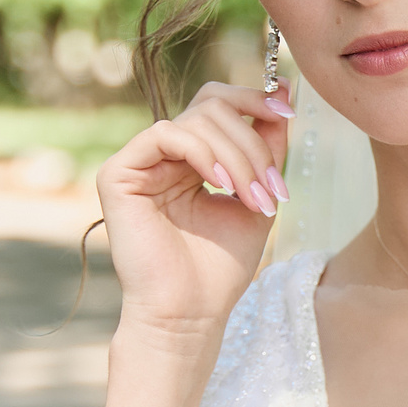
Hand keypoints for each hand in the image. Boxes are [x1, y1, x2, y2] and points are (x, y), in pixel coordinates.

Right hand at [93, 81, 293, 344]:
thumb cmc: (221, 265)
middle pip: (211, 104)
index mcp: (192, 158)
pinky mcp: (118, 174)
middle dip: (253, 140)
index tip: (289, 108)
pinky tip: (220, 182)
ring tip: (254, 198)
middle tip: (273, 184)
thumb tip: (282, 93)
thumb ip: (266, 148)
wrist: (190, 313)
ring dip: (238, 156)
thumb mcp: (256, 196)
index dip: (254, 99)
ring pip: (197, 120)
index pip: (219, 105)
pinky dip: (202, 152)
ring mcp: (139, 162)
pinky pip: (165, 134)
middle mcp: (163, 155)